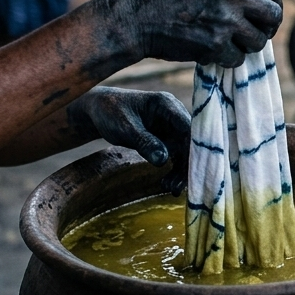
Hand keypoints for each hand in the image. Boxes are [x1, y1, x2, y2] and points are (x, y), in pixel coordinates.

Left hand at [67, 88, 190, 188]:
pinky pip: (177, 156)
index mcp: (167, 104)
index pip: (189, 127)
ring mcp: (172, 128)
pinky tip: (168, 185)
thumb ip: (144, 142)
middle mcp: (175, 116)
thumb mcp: (124, 127)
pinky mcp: (167, 140)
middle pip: (190, 142)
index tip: (191, 169)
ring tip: (170, 189)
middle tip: (176, 186)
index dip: (194, 148)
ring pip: (185, 152)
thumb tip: (163, 160)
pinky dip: (174, 170)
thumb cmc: (111, 111)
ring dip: (181, 171)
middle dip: (186, 164)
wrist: (101, 110)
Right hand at [112, 0, 282, 67]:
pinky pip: (237, 59)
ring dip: (246, 47)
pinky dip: (226, 60)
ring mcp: (224, 19)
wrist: (135, 17)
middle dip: (268, 29)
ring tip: (226, 44)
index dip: (273, 6)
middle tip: (255, 36)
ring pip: (258, 41)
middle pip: (273, 15)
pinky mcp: (215, 44)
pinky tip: (210, 52)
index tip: (265, 17)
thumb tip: (261, 6)